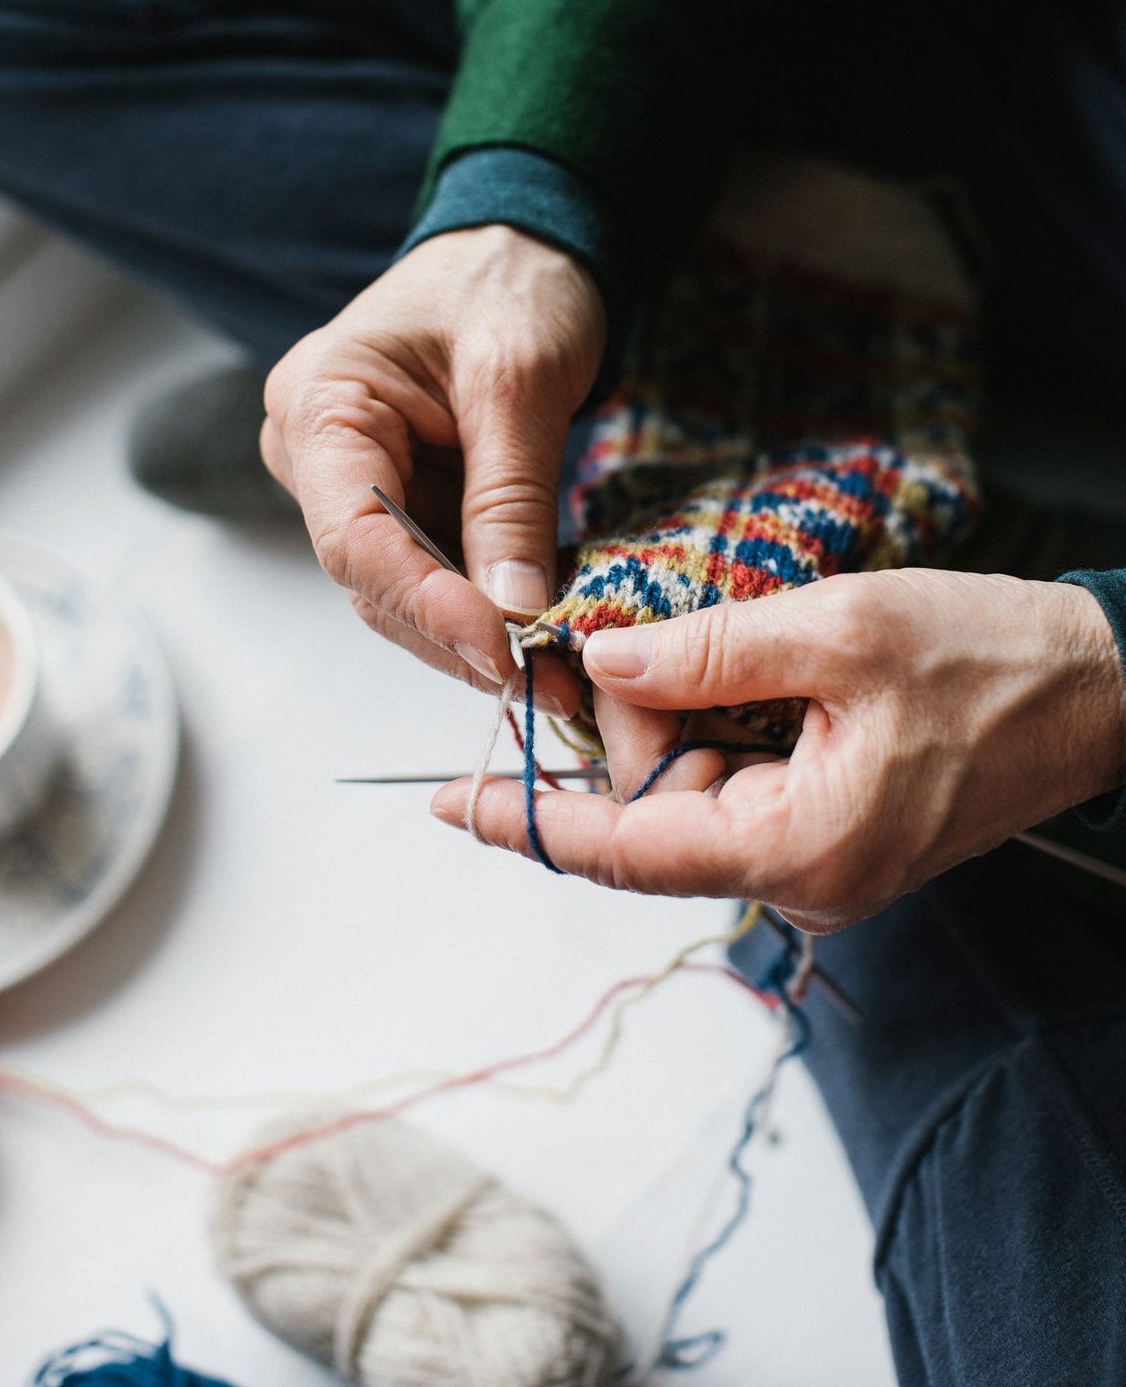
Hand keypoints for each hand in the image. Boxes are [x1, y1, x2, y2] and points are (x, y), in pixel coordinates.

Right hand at [261, 225, 605, 709]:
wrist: (527, 243)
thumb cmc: (513, 284)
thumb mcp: (520, 382)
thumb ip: (511, 498)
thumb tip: (515, 611)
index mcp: (319, 405)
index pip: (353, 536)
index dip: (425, 603)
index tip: (500, 647)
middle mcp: (316, 452)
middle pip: (372, 577)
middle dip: (456, 634)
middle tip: (544, 683)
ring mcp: (356, 481)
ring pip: (402, 588)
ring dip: (473, 634)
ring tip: (552, 674)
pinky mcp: (402, 499)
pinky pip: (434, 570)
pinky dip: (484, 606)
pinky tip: (539, 635)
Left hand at [431, 570, 1125, 928]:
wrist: (1099, 687)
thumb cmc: (991, 659)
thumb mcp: (841, 631)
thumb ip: (710, 652)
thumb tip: (601, 663)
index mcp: (800, 849)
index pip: (625, 849)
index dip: (529, 822)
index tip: (449, 799)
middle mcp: (802, 879)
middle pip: (651, 814)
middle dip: (626, 723)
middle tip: (641, 637)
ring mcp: (818, 862)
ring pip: (690, 796)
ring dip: (675, 720)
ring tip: (719, 648)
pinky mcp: (831, 831)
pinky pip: (735, 787)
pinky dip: (714, 728)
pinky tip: (745, 675)